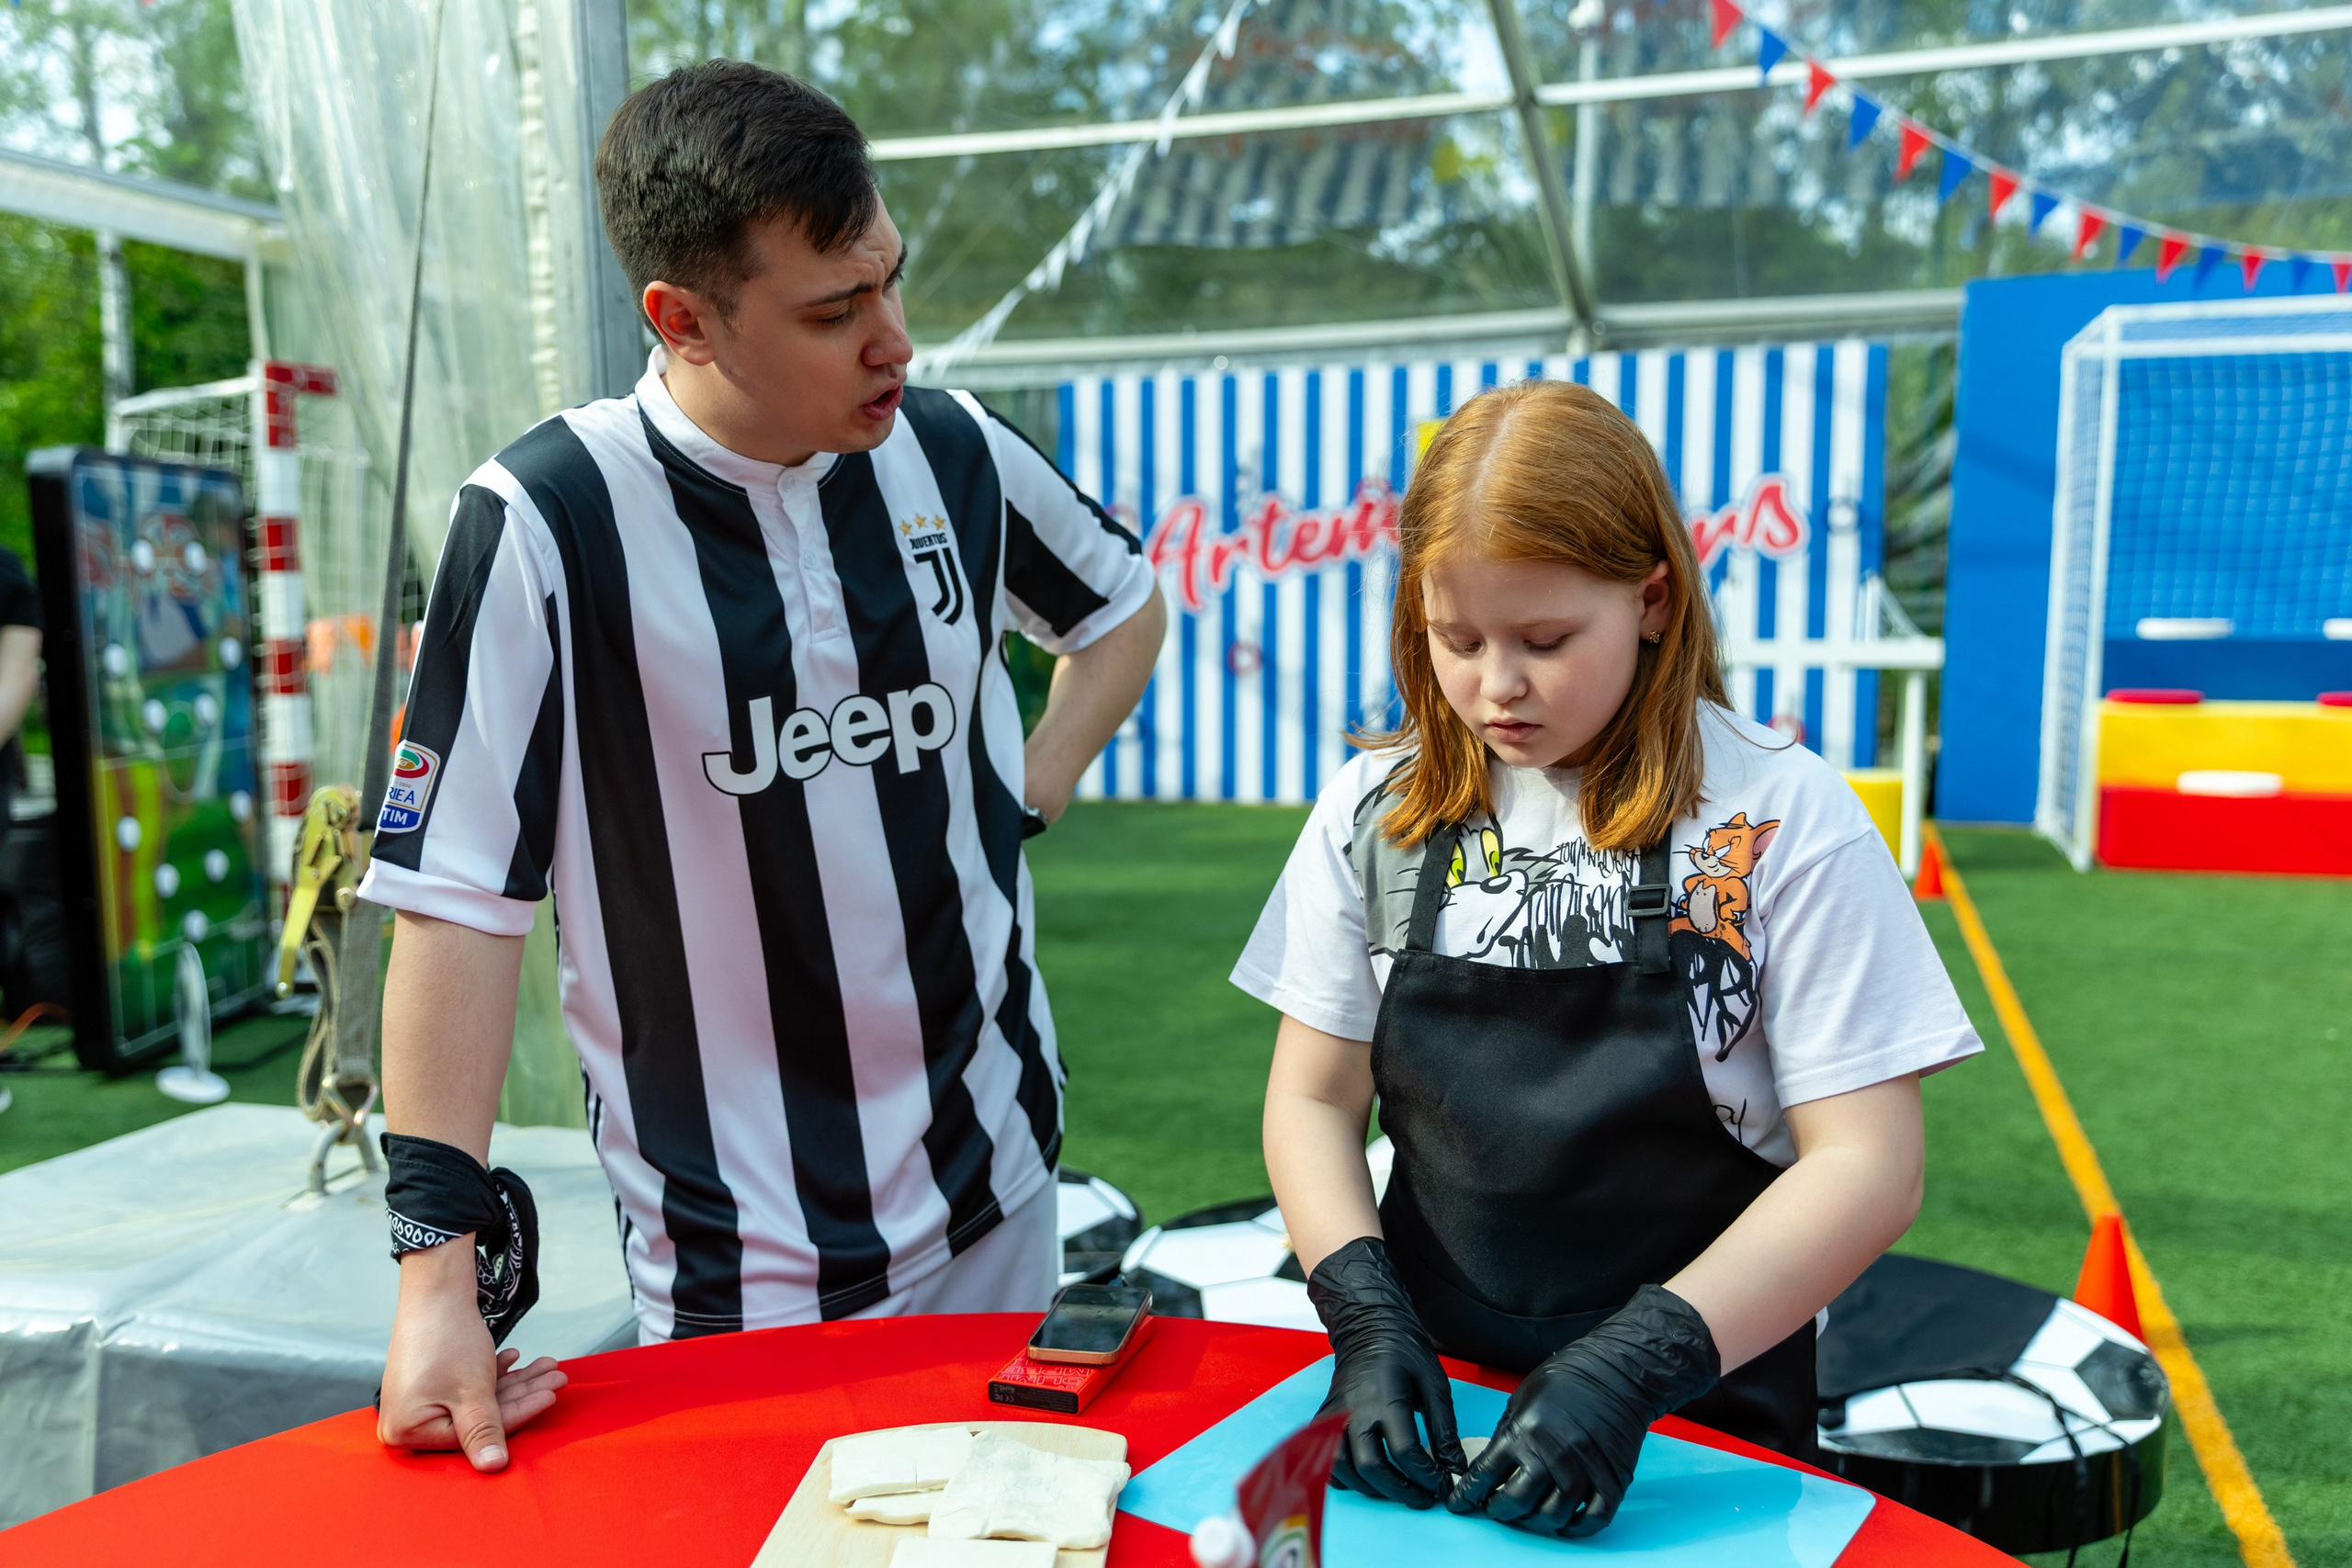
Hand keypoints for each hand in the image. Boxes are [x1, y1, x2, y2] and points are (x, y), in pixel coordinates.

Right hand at [377, 1240, 567, 1470]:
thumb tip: (494, 1468)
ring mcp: (417, 1400)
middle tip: (556, 1377)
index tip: (549, 1398)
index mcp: (407, 1432)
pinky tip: (514, 1358)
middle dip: (522, 1394)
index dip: (518, 1415)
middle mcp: (407, 1421)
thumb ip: (484, 1431)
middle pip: (478, 1417)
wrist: (434, 1291)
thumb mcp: (471, 1391)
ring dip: (515, 1381)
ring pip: (477, 1398)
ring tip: (547, 1366)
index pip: (474, 1435)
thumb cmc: (447, 1341)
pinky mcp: (428, 1381)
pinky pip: (466, 1385)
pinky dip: (493, 1373)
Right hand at [1305, 1236, 1465, 1508]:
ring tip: (1396, 1489)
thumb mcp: (1434, 1385)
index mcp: (1386, 1398)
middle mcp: (1355, 1410)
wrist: (1369, 1325)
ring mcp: (1335, 1415)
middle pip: (1370, 1466)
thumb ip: (1444, 1430)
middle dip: (1399, 1490)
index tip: (1441, 1483)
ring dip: (1371, 1487)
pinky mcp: (1325, 1418)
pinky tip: (1366, 1478)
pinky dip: (1344, 1476)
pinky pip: (1327, 1458)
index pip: (1405, 1451)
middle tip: (1422, 1497)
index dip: (1427, 1475)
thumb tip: (1454, 1469)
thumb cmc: (1405, 1352)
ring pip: (1344, 1468)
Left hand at [1449, 1284, 1718, 1536]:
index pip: (1485, 1475)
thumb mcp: (1520, 1400)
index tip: (1459, 1504)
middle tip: (1497, 1510)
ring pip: (1554, 1515)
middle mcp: (1551, 1453)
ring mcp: (1583, 1468)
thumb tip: (1491, 1469)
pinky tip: (1564, 1522)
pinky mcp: (1612, 1478)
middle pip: (1517, 1502)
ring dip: (1536, 1523)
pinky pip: (1593, 1518)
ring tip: (1529, 1516)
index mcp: (1522, 1431)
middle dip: (1500, 1512)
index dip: (1468, 1495)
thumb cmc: (1565, 1381)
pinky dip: (1577, 1527)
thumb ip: (1507, 1436)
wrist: (1615, 1371)